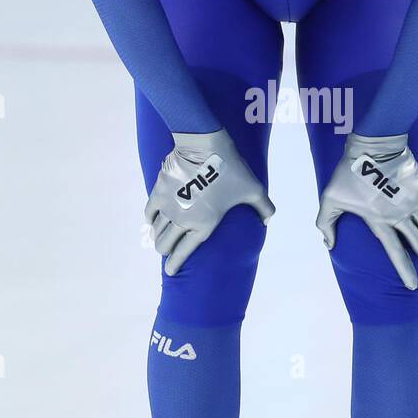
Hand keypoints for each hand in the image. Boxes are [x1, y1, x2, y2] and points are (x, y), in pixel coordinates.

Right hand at [144, 128, 274, 274]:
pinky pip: (149, 212)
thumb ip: (263, 208)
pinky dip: (150, 219)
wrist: (204, 145)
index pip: (184, 252)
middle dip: (165, 251)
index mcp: (204, 225)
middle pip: (165, 244)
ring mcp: (168, 206)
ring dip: (157, 236)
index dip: (175, 264)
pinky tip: (152, 221)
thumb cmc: (231, 169)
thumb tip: (267, 221)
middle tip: (166, 251)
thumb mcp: (253, 190)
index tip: (170, 272)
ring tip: (159, 238)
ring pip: (156, 230)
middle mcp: (183, 220)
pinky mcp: (158, 191)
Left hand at [315, 132, 417, 290]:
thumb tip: (328, 245)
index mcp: (378, 220)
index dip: (405, 270)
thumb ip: (326, 223)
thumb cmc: (348, 172)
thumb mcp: (330, 198)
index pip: (395, 252)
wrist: (373, 145)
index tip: (412, 285)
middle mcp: (399, 215)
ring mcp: (413, 202)